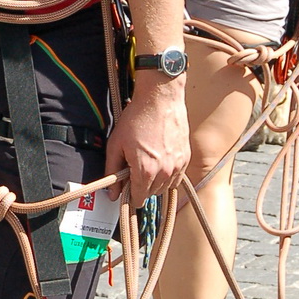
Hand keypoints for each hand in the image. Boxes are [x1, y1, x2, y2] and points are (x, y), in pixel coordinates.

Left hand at [105, 77, 190, 207]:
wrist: (160, 99)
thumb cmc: (137, 118)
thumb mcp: (116, 144)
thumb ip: (112, 171)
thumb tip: (113, 193)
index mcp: (146, 171)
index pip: (138, 199)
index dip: (129, 195)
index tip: (126, 188)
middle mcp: (165, 172)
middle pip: (151, 194)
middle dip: (141, 187)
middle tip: (134, 171)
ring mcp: (178, 165)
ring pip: (165, 188)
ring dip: (155, 183)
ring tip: (147, 164)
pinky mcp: (186, 158)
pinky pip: (177, 178)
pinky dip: (168, 175)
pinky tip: (159, 162)